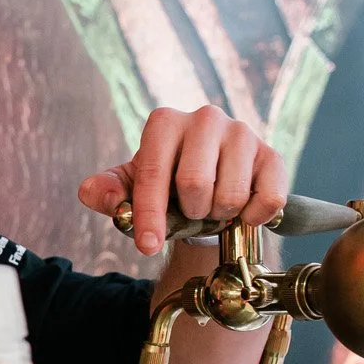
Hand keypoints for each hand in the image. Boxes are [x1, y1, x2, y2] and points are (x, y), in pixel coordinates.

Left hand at [77, 105, 285, 255]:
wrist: (211, 180)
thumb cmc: (165, 182)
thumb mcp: (131, 186)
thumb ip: (108, 191)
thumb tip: (91, 192)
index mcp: (165, 122)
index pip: (153, 174)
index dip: (149, 215)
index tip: (147, 245)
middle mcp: (205, 118)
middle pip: (195, 183)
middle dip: (189, 212)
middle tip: (190, 211)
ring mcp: (242, 133)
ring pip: (231, 196)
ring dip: (219, 216)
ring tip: (213, 207)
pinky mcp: (272, 154)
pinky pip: (268, 199)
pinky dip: (253, 218)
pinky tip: (243, 212)